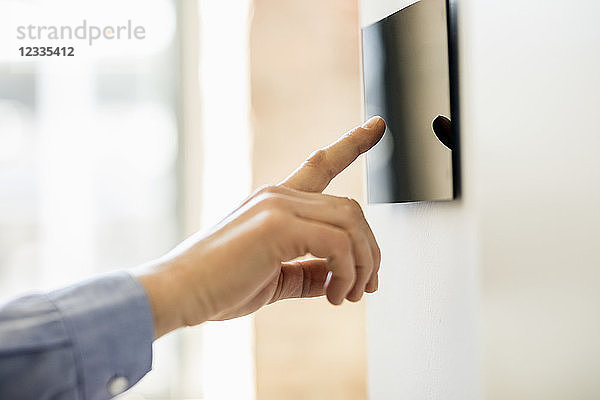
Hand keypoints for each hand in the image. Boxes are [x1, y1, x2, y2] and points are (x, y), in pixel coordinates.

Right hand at [137, 116, 385, 337]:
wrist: (176, 293)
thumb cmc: (216, 287)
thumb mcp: (272, 279)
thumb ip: (305, 273)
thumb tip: (335, 279)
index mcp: (275, 202)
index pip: (321, 165)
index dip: (352, 144)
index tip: (377, 125)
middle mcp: (278, 196)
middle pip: (351, 209)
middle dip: (369, 250)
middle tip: (366, 286)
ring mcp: (277, 205)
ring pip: (351, 222)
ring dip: (362, 263)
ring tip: (349, 294)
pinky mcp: (277, 225)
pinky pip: (338, 244)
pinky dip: (346, 273)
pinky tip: (333, 295)